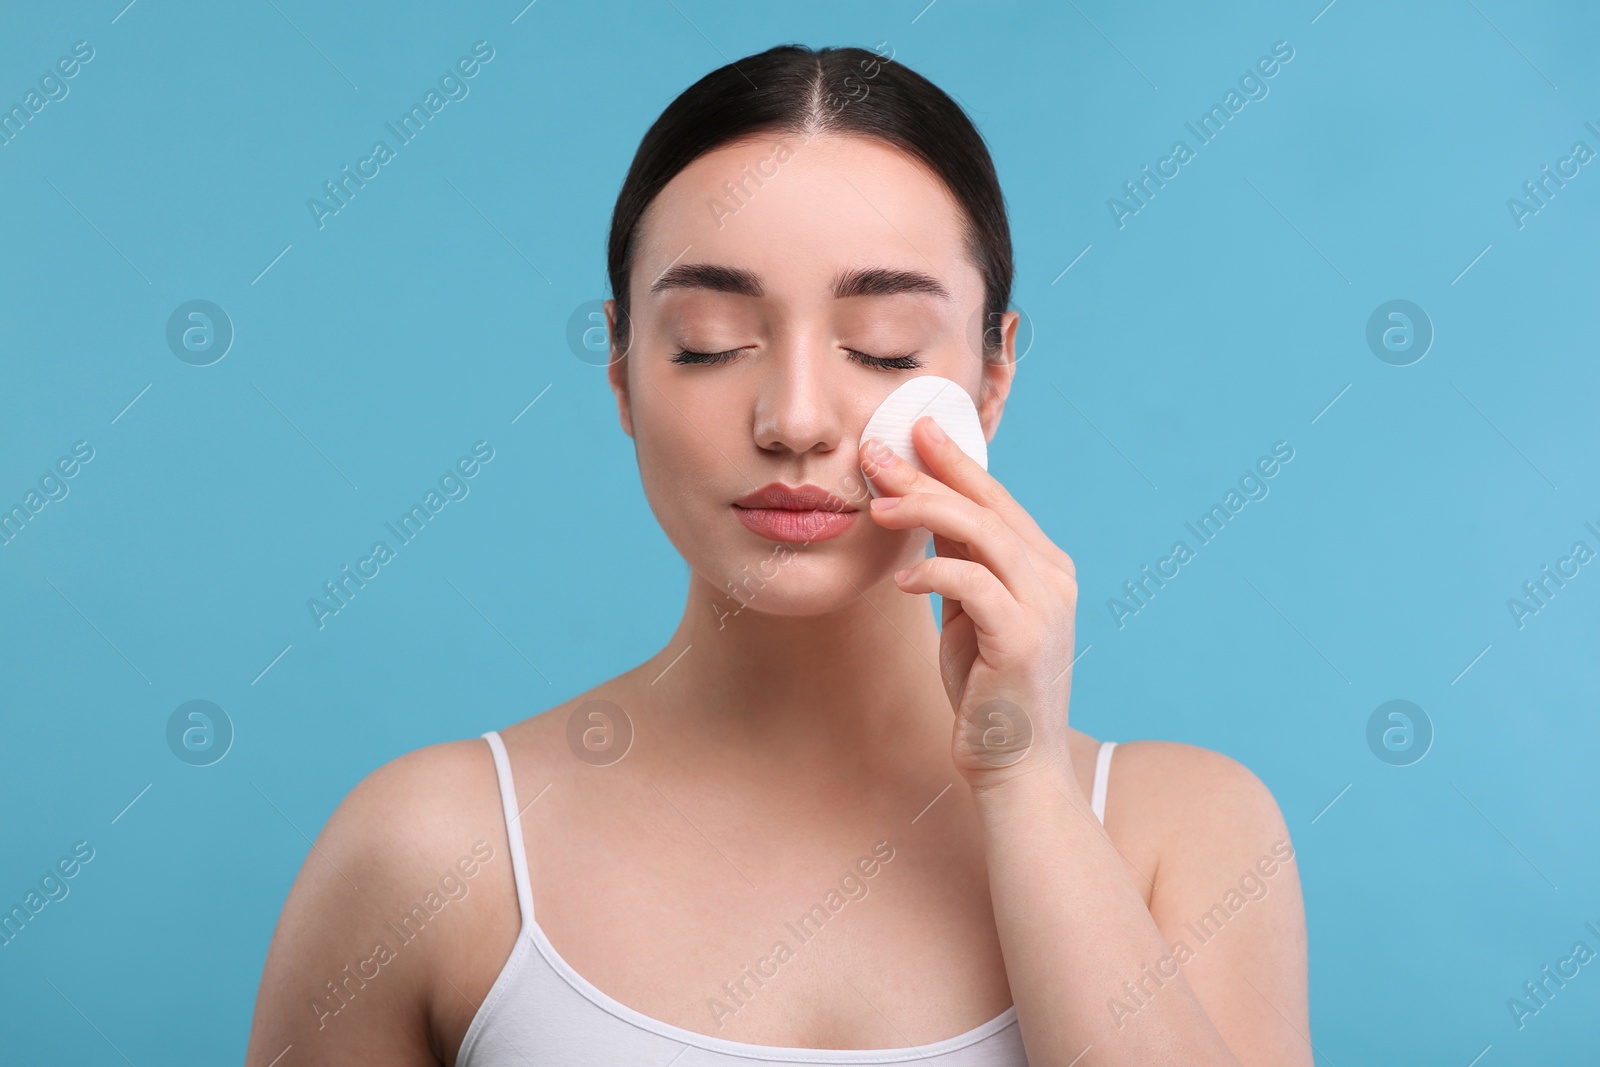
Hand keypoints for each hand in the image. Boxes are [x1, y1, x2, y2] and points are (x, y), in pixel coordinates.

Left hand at [861, 416, 1079, 790]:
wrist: (1016, 766)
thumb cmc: (987, 689)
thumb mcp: (968, 613)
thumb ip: (959, 562)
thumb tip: (923, 508)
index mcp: (1043, 566)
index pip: (994, 498)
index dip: (952, 460)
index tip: (912, 429)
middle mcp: (1052, 577)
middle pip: (985, 505)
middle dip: (928, 472)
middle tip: (878, 450)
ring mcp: (1044, 606)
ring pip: (981, 533)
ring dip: (924, 511)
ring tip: (876, 506)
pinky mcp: (1023, 637)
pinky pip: (972, 584)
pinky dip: (932, 574)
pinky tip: (900, 581)